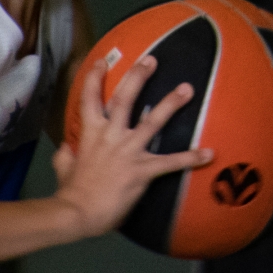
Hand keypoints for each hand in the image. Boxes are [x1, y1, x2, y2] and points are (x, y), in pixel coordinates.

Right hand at [50, 56, 212, 238]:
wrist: (78, 212)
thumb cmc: (71, 190)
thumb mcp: (63, 166)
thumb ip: (66, 154)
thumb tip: (65, 148)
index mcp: (90, 132)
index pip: (90, 97)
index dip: (95, 77)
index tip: (104, 61)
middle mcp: (110, 134)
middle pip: (125, 98)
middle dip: (138, 76)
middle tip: (152, 60)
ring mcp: (128, 151)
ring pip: (153, 121)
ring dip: (171, 103)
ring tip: (187, 88)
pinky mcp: (142, 170)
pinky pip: (171, 162)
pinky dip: (191, 158)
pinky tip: (209, 153)